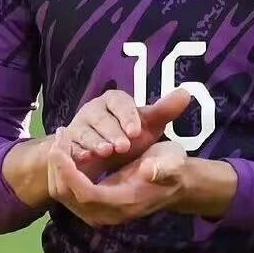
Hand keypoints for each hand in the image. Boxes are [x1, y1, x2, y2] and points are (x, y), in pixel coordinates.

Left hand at [47, 132, 188, 226]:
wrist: (174, 183)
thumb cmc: (172, 168)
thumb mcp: (172, 162)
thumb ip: (163, 167)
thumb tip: (148, 169)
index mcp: (123, 202)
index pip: (85, 193)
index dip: (68, 172)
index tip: (62, 147)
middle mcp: (106, 213)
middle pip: (67, 195)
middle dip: (57, 166)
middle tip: (60, 136)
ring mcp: (98, 213)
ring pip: (62, 195)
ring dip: (56, 167)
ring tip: (61, 139)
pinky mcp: (92, 206)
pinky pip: (67, 192)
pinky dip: (61, 172)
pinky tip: (66, 150)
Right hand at [60, 87, 191, 179]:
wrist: (108, 156)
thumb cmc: (130, 136)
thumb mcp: (149, 125)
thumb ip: (165, 110)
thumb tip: (186, 93)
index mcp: (114, 100)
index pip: (119, 102)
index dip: (127, 116)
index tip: (137, 131)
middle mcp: (94, 109)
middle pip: (100, 117)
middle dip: (111, 132)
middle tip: (123, 147)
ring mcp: (78, 125)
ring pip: (84, 132)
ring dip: (94, 142)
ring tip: (105, 152)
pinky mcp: (68, 142)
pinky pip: (70, 146)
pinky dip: (76, 152)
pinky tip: (84, 159)